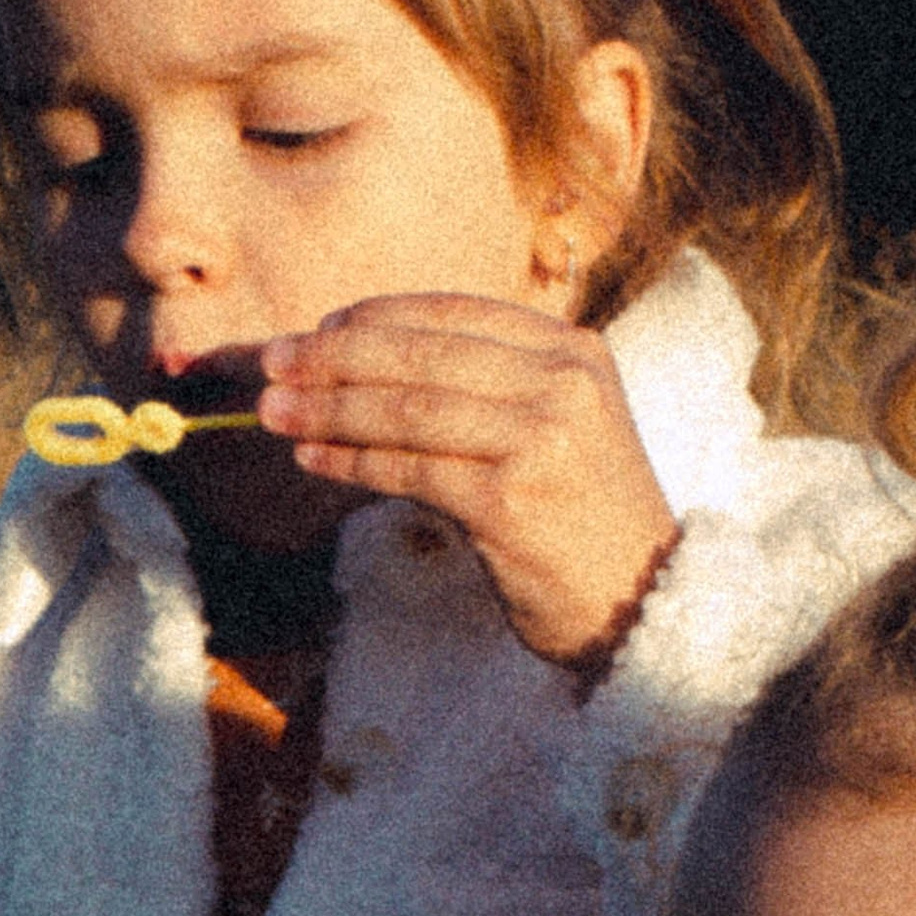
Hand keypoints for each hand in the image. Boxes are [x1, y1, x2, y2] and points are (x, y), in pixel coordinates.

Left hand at [257, 295, 678, 666]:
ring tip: (275, 413)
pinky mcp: (512, 500)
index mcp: (573, 350)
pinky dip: (352, 463)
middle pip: (421, 355)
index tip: (316, 332)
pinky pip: (409, 469)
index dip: (373, 318)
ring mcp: (541, 439)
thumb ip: (485, 386)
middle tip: (272, 364)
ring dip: (330, 410)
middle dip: (334, 357)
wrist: (644, 602)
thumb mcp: (555, 426)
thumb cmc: (583, 519)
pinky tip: (314, 460)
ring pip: (407, 408)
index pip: (451, 313)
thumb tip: (361, 361)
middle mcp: (562, 384)